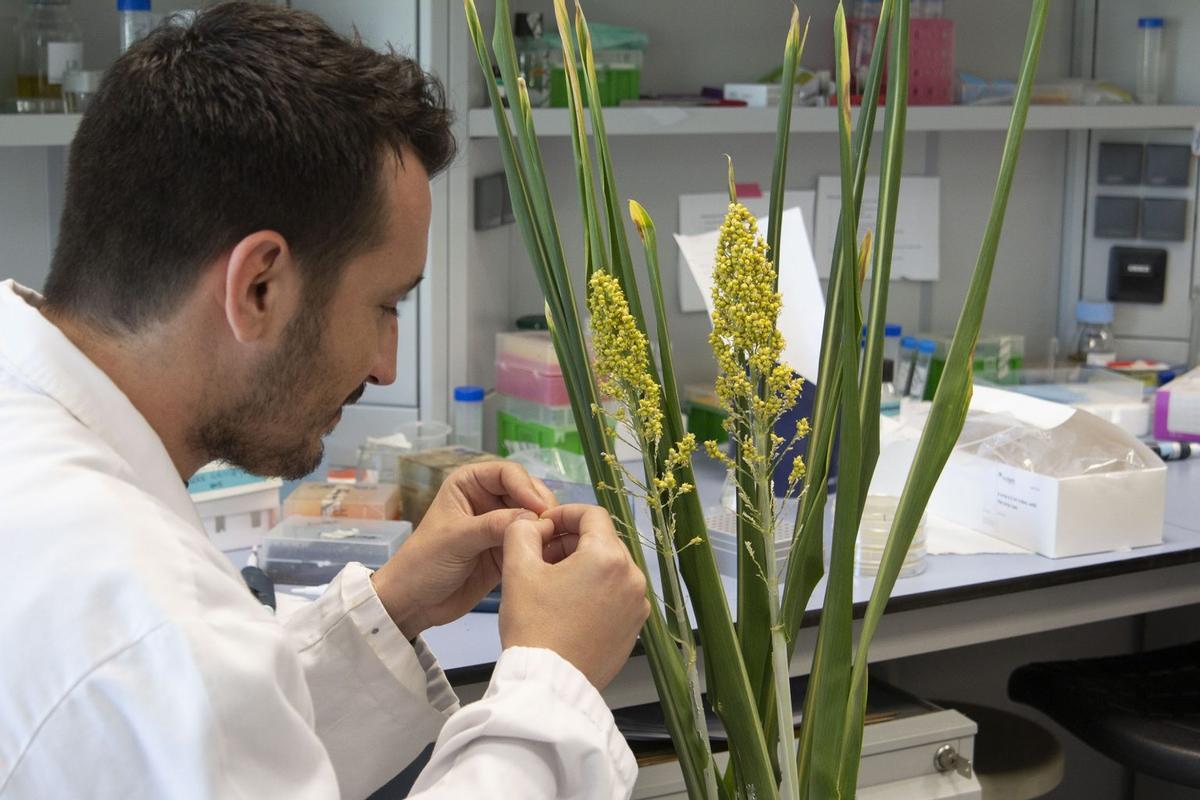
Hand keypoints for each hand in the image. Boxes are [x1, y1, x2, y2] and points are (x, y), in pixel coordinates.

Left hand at [371, 461, 557, 638]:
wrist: (414, 603)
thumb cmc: (423, 563)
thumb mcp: (456, 540)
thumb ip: (492, 526)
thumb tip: (533, 517)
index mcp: (469, 483)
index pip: (507, 473)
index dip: (526, 487)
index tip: (539, 509)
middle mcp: (487, 499)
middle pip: (526, 492)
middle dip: (541, 505)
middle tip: (553, 526)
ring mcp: (499, 525)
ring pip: (533, 516)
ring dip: (546, 525)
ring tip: (556, 540)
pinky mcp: (507, 549)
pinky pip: (532, 540)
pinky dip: (544, 544)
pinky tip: (553, 553)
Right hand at [500, 504, 649, 689]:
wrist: (549, 685)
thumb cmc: (534, 625)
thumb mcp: (518, 569)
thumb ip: (523, 531)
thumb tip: (536, 524)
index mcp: (608, 557)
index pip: (592, 514)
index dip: (565, 513)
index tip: (543, 527)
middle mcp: (633, 577)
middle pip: (603, 541)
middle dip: (572, 541)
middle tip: (541, 556)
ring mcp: (638, 605)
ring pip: (611, 568)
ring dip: (584, 565)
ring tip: (553, 583)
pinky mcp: (635, 628)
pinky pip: (617, 594)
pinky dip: (596, 589)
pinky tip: (569, 606)